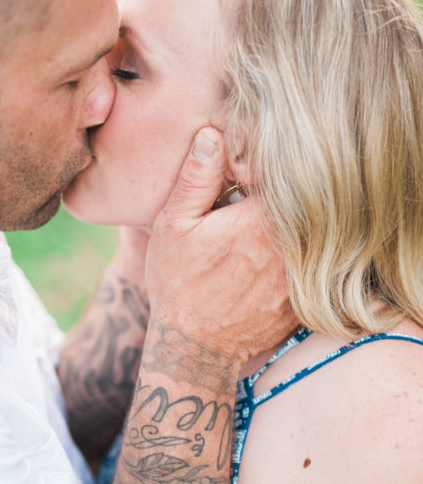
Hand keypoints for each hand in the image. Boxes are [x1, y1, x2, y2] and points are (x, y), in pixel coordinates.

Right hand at [145, 127, 295, 366]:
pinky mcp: (307, 297)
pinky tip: (264, 263)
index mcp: (261, 221)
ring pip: (310, 234)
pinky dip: (296, 256)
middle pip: (303, 203)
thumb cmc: (178, 285)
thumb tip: (212, 134)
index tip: (248, 175)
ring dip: (291, 226)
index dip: (266, 168)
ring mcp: (303, 276)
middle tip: (245, 206)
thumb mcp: (173, 226)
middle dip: (281, 196)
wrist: (194, 349)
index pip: (284, 175)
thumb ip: (196, 178)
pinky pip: (311, 265)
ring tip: (252, 239)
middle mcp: (292, 247)